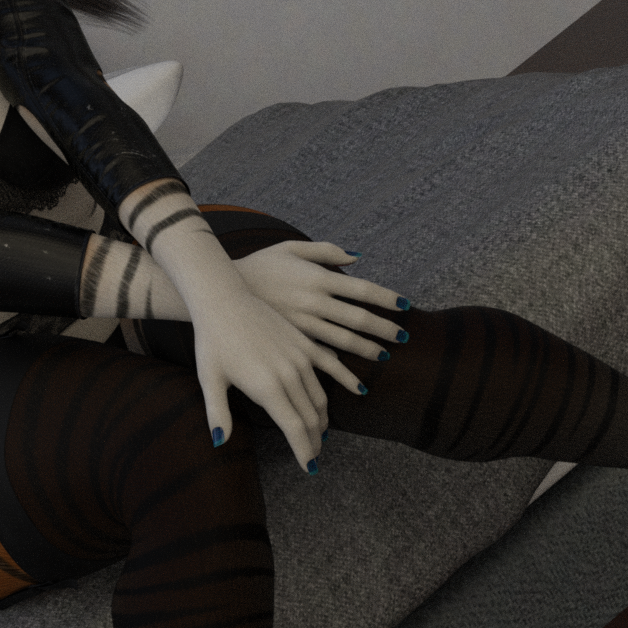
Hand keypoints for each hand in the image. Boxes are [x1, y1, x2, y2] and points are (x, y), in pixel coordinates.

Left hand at [187, 283, 339, 469]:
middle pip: (309, 417)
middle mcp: (288, 374)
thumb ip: (218, 413)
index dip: (304, 451)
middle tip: (315, 457)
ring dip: (323, 418)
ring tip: (320, 434)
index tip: (310, 468)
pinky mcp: (303, 341)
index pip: (294, 428)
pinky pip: (330, 365)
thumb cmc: (212, 341)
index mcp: (267, 387)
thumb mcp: (209, 379)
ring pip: (320, 396)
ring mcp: (299, 356)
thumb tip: (219, 442)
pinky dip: (344, 380)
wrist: (223, 299)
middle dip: (313, 441)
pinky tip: (357, 390)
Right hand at [232, 243, 407, 362]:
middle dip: (384, 329)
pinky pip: (320, 357)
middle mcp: (313, 302)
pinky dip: (339, 370)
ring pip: (343, 341)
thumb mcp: (290, 248)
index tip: (406, 305)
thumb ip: (325, 250)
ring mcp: (302, 325)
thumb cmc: (259, 265)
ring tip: (385, 357)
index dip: (386, 298)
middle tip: (404, 337)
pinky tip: (353, 379)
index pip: (362, 289)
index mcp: (317, 278)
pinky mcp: (290, 342)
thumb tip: (358, 258)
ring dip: (367, 350)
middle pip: (358, 318)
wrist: (221, 290)